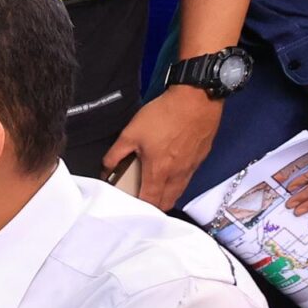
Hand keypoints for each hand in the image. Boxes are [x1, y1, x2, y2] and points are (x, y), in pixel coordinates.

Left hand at [103, 86, 222, 211]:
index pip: (150, 202)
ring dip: (166, 195)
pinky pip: (188, 177)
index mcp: (159, 172)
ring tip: (154, 188)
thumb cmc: (165, 114)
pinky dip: (178, 181)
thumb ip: (115, 154)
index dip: (140, 209)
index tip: (130, 207)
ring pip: (178, 191)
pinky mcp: (201, 157)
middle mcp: (178, 174)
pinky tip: (170, 171)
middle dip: (154, 206)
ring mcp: (192, 166)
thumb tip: (106, 169)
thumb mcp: (131, 133)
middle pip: (167, 202)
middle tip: (142, 200)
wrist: (197, 98)